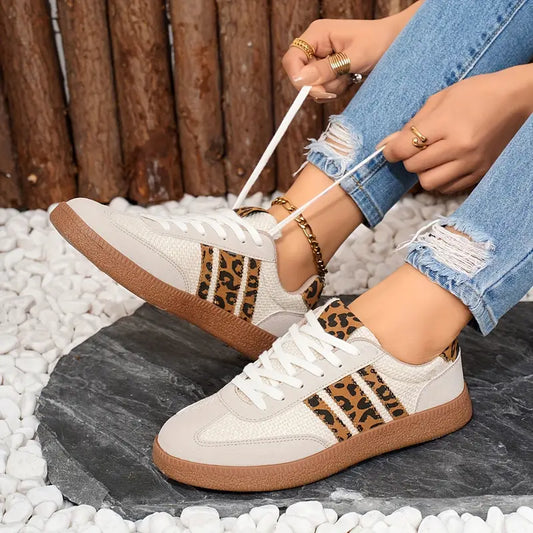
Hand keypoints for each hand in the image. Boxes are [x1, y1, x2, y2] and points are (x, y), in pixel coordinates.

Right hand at [282, 14, 411, 100]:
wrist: (397, 45)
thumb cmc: (379, 43)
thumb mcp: (354, 57)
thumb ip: (327, 69)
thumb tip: (301, 80)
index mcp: (317, 34)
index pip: (291, 60)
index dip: (299, 79)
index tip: (317, 91)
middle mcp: (315, 46)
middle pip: (300, 76)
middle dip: (320, 86)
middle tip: (341, 83)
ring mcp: (321, 59)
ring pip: (312, 86)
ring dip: (331, 89)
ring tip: (350, 77)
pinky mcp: (328, 70)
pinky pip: (322, 89)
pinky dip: (335, 90)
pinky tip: (349, 80)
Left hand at [380, 68, 531, 193]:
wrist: (519, 100)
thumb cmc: (477, 94)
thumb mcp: (440, 99)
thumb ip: (412, 124)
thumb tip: (386, 145)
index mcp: (447, 124)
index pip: (404, 148)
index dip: (391, 151)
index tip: (391, 149)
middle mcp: (459, 147)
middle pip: (414, 167)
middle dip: (408, 159)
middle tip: (415, 150)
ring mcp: (471, 163)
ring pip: (429, 183)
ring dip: (423, 172)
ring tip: (431, 159)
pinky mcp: (480, 173)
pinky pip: (447, 188)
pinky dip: (440, 180)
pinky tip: (444, 165)